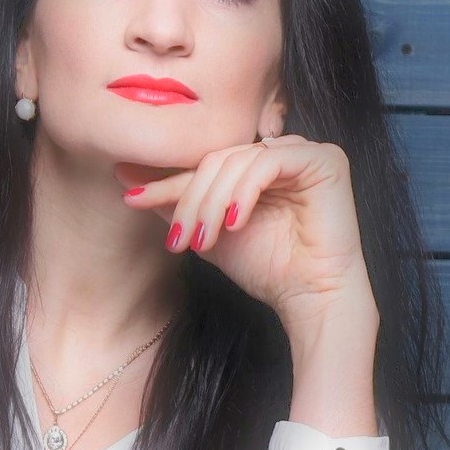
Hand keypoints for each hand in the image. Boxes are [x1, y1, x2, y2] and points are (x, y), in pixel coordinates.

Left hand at [115, 135, 378, 335]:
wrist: (309, 298)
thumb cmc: (266, 267)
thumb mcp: (206, 231)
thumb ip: (174, 201)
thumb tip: (124, 176)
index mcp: (254, 163)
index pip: (203, 164)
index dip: (167, 182)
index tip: (133, 199)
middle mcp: (279, 151)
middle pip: (217, 160)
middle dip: (190, 200)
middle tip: (178, 239)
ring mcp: (303, 151)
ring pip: (236, 161)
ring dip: (212, 203)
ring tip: (204, 240)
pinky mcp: (324, 159)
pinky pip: (268, 163)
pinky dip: (244, 193)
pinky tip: (235, 224)